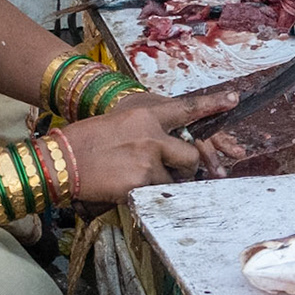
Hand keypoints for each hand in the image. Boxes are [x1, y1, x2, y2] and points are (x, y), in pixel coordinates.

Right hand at [60, 88, 241, 199]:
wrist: (60, 161)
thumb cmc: (85, 142)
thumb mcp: (119, 125)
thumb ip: (147, 133)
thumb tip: (166, 148)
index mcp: (146, 116)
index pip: (186, 109)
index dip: (212, 105)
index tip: (235, 99)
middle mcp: (152, 136)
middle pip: (191, 155)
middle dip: (187, 167)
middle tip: (173, 172)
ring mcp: (148, 161)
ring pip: (177, 179)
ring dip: (166, 183)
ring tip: (138, 179)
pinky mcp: (140, 184)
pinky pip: (159, 194)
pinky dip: (150, 195)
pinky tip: (129, 189)